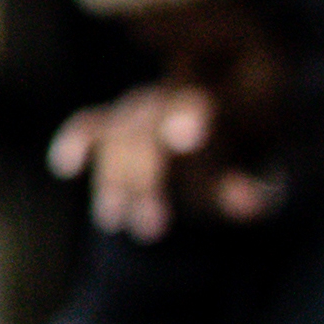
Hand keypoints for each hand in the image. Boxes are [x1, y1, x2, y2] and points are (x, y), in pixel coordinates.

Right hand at [51, 81, 272, 241]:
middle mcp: (173, 95)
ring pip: (118, 135)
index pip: (197, 103)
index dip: (188, 117)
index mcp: (215, 101)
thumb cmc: (240, 165)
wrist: (219, 144)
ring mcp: (140, 106)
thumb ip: (248, 188)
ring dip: (114, 181)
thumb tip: (249, 204)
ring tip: (114, 222)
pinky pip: (89, 125)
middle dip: (144, 179)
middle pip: (147, 128)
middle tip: (150, 228)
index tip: (183, 140)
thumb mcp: (257, 179)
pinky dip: (75, 141)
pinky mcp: (111, 121)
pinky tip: (66, 166)